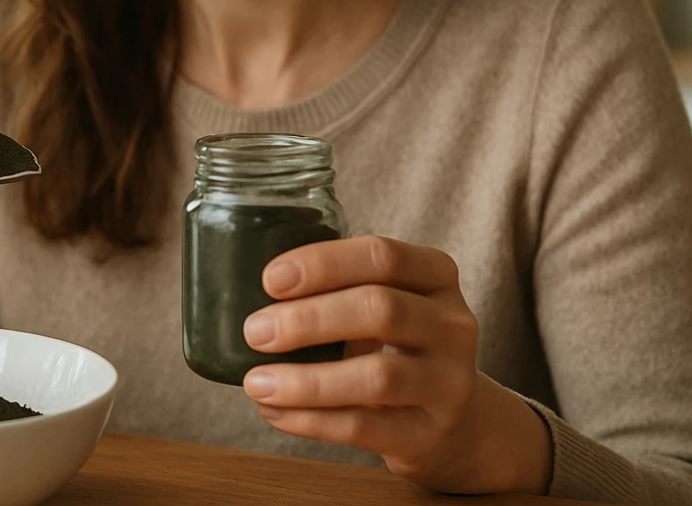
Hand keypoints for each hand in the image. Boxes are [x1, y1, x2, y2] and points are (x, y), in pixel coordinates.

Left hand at [239, 235, 552, 494]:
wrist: (454, 422)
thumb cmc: (395, 346)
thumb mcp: (383, 302)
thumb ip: (334, 288)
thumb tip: (237, 285)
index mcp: (435, 276)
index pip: (383, 256)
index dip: (324, 263)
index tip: (270, 278)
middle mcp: (453, 325)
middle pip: (380, 310)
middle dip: (308, 320)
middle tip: (254, 331)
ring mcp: (449, 383)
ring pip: (376, 377)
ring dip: (305, 380)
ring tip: (255, 382)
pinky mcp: (431, 434)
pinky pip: (365, 428)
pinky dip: (311, 420)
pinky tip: (274, 411)